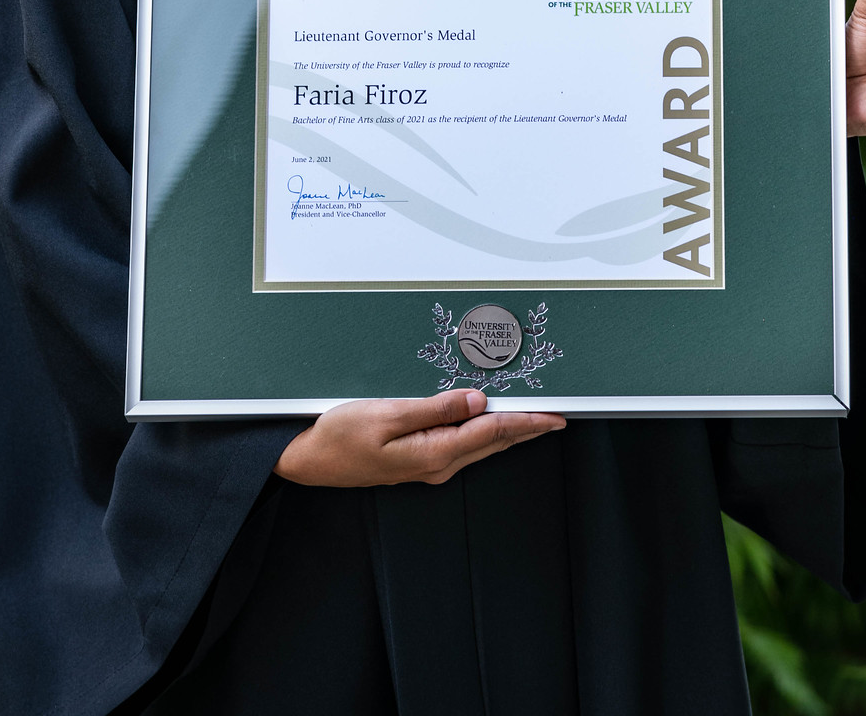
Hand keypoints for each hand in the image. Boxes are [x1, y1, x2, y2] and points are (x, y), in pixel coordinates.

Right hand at [273, 389, 565, 488]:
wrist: (307, 459)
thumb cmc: (340, 435)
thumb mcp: (387, 414)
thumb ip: (435, 408)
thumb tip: (477, 400)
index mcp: (433, 453)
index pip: (491, 433)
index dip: (526, 422)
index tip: (555, 415)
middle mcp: (437, 465)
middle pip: (492, 442)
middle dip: (527, 428)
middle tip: (559, 415)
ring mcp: (428, 465)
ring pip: (480, 445)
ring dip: (508, 430)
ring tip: (535, 417)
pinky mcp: (418, 460)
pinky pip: (462, 445)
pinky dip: (484, 432)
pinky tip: (489, 421)